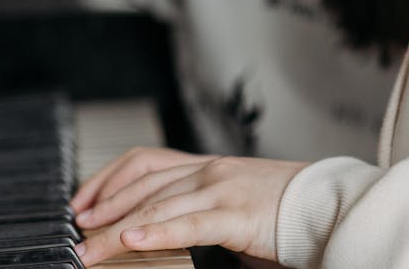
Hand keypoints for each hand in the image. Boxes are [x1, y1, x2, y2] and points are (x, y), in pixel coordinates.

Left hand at [72, 152, 307, 266]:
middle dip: (103, 207)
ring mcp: (222, 189)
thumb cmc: (289, 211)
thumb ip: (200, 211)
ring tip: (89, 246)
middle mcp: (209, 171)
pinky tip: (130, 241)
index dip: (108, 179)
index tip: (82, 201)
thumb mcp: (234, 205)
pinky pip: (188, 224)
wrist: (334, 206)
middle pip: (142, 186)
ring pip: (156, 206)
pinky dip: (156, 232)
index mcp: (207, 166)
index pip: (143, 162)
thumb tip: (161, 230)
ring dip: (115, 228)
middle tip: (75, 228)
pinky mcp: (237, 215)